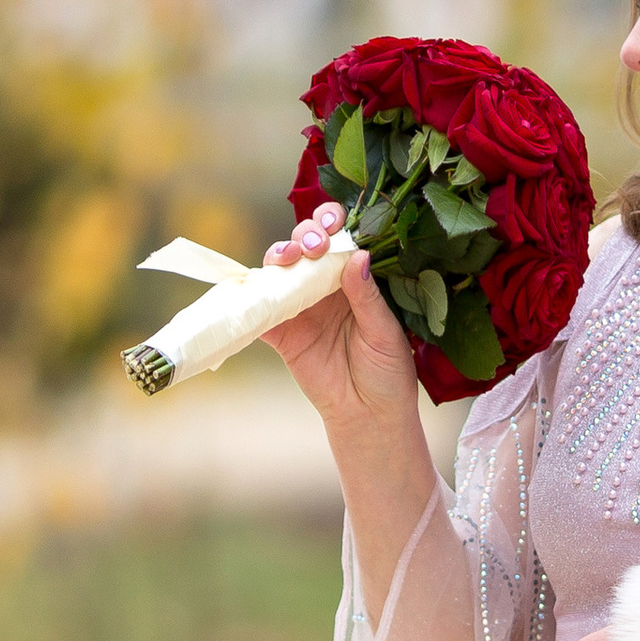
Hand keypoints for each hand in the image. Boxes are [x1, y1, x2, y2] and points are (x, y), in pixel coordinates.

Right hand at [259, 204, 420, 429]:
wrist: (368, 416)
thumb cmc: (387, 372)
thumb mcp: (384, 332)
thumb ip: (366, 296)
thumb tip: (357, 256)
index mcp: (354, 280)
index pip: (340, 240)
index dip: (332, 223)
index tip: (333, 225)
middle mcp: (324, 288)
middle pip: (306, 246)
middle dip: (305, 235)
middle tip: (314, 246)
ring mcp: (300, 309)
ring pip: (280, 270)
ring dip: (280, 256)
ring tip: (288, 259)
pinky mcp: (280, 334)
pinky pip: (259, 312)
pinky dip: (252, 299)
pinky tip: (256, 291)